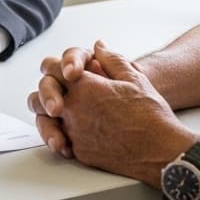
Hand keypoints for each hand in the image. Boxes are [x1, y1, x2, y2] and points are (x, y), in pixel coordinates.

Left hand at [31, 41, 192, 183]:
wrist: (160, 150)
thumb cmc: (150, 114)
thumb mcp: (134, 78)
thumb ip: (111, 59)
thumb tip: (98, 47)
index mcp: (83, 85)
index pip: (51, 67)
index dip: (56, 66)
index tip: (65, 70)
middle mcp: (72, 108)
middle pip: (39, 95)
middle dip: (47, 92)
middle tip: (59, 94)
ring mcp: (73, 132)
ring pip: (45, 120)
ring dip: (51, 115)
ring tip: (63, 114)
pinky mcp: (79, 152)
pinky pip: (62, 140)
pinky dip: (65, 135)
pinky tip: (78, 133)